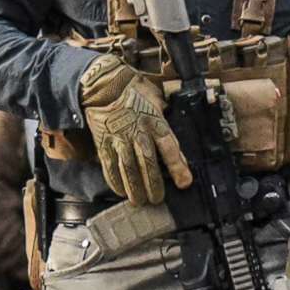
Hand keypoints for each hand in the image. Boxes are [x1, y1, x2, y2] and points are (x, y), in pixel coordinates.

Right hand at [79, 55, 189, 205]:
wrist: (105, 89)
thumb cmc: (135, 98)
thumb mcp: (157, 107)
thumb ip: (166, 130)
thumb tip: (179, 153)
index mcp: (155, 123)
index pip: (170, 148)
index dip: (178, 167)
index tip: (185, 183)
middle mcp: (138, 132)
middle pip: (148, 163)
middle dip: (154, 185)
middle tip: (157, 200)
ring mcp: (119, 139)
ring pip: (129, 169)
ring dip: (135, 188)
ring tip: (140, 201)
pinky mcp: (104, 143)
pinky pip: (110, 166)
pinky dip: (115, 182)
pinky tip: (121, 192)